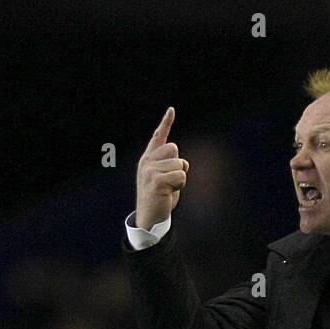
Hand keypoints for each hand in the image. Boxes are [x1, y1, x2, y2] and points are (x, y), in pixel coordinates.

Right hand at [135, 106, 188, 229]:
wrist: (149, 218)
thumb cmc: (159, 197)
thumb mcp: (162, 178)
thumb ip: (168, 165)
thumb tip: (182, 162)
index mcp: (148, 159)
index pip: (158, 137)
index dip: (166, 123)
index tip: (171, 110)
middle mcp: (147, 162)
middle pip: (174, 149)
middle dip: (178, 164)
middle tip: (169, 180)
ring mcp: (150, 171)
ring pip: (180, 164)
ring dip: (180, 178)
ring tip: (168, 188)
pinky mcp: (156, 180)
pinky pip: (180, 176)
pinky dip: (180, 185)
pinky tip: (169, 193)